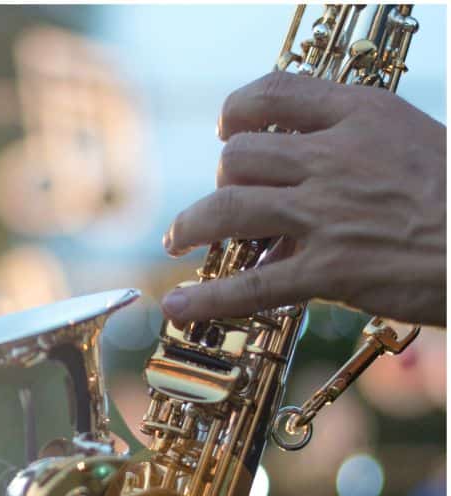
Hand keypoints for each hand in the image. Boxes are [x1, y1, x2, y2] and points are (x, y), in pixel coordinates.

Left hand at [161, 72, 446, 326]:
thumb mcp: (413, 143)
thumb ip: (355, 146)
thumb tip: (300, 166)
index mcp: (362, 117)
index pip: (275, 93)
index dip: (238, 111)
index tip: (230, 130)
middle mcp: (336, 158)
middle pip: (239, 157)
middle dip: (220, 181)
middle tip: (219, 203)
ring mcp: (328, 215)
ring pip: (228, 210)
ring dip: (190, 226)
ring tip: (178, 240)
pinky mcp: (330, 271)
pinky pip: (251, 285)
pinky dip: (207, 299)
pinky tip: (177, 308)